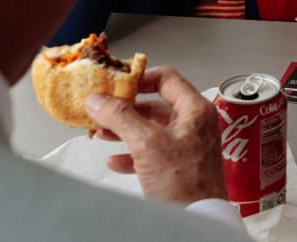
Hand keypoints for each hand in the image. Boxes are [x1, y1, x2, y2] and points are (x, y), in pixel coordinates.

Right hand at [85, 65, 226, 204]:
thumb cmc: (185, 183)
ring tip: (103, 133)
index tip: (117, 83)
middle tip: (104, 109)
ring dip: (126, 130)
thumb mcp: (147, 144)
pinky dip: (133, 154)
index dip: (140, 78)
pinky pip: (154, 152)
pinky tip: (116, 160)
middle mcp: (195, 124)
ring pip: (152, 130)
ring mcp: (189, 145)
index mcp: (195, 110)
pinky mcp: (182, 166)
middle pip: (156, 105)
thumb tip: (100, 100)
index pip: (167, 78)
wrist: (196, 219)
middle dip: (127, 109)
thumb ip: (122, 118)